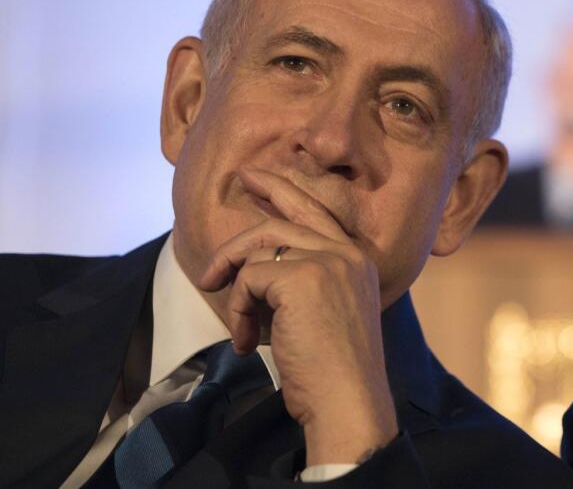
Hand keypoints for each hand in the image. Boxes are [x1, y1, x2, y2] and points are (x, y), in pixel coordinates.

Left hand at [197, 166, 399, 464]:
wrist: (347, 399)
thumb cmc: (332, 371)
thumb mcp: (324, 314)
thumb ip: (305, 282)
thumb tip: (253, 267)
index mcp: (358, 260)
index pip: (315, 211)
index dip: (281, 189)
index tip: (252, 177)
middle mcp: (347, 252)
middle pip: (280, 221)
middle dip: (236, 241)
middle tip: (209, 271)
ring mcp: (327, 260)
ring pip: (259, 248)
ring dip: (235, 286)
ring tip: (237, 325)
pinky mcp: (302, 276)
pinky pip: (248, 279)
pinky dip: (238, 310)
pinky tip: (249, 341)